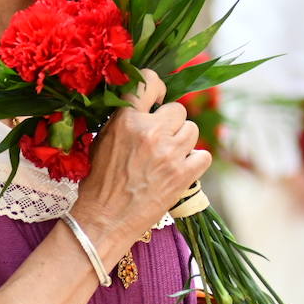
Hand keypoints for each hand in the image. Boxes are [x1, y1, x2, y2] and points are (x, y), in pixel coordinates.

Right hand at [72, 69, 210, 263]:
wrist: (104, 221)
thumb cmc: (99, 183)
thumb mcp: (101, 141)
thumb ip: (123, 119)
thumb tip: (145, 104)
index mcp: (126, 120)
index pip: (149, 82)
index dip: (157, 88)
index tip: (157, 99)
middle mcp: (150, 132)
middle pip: (178, 110)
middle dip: (171, 123)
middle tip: (160, 141)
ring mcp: (169, 153)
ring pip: (192, 130)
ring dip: (184, 142)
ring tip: (168, 158)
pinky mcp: (184, 175)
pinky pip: (204, 155)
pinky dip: (195, 162)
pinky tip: (181, 170)